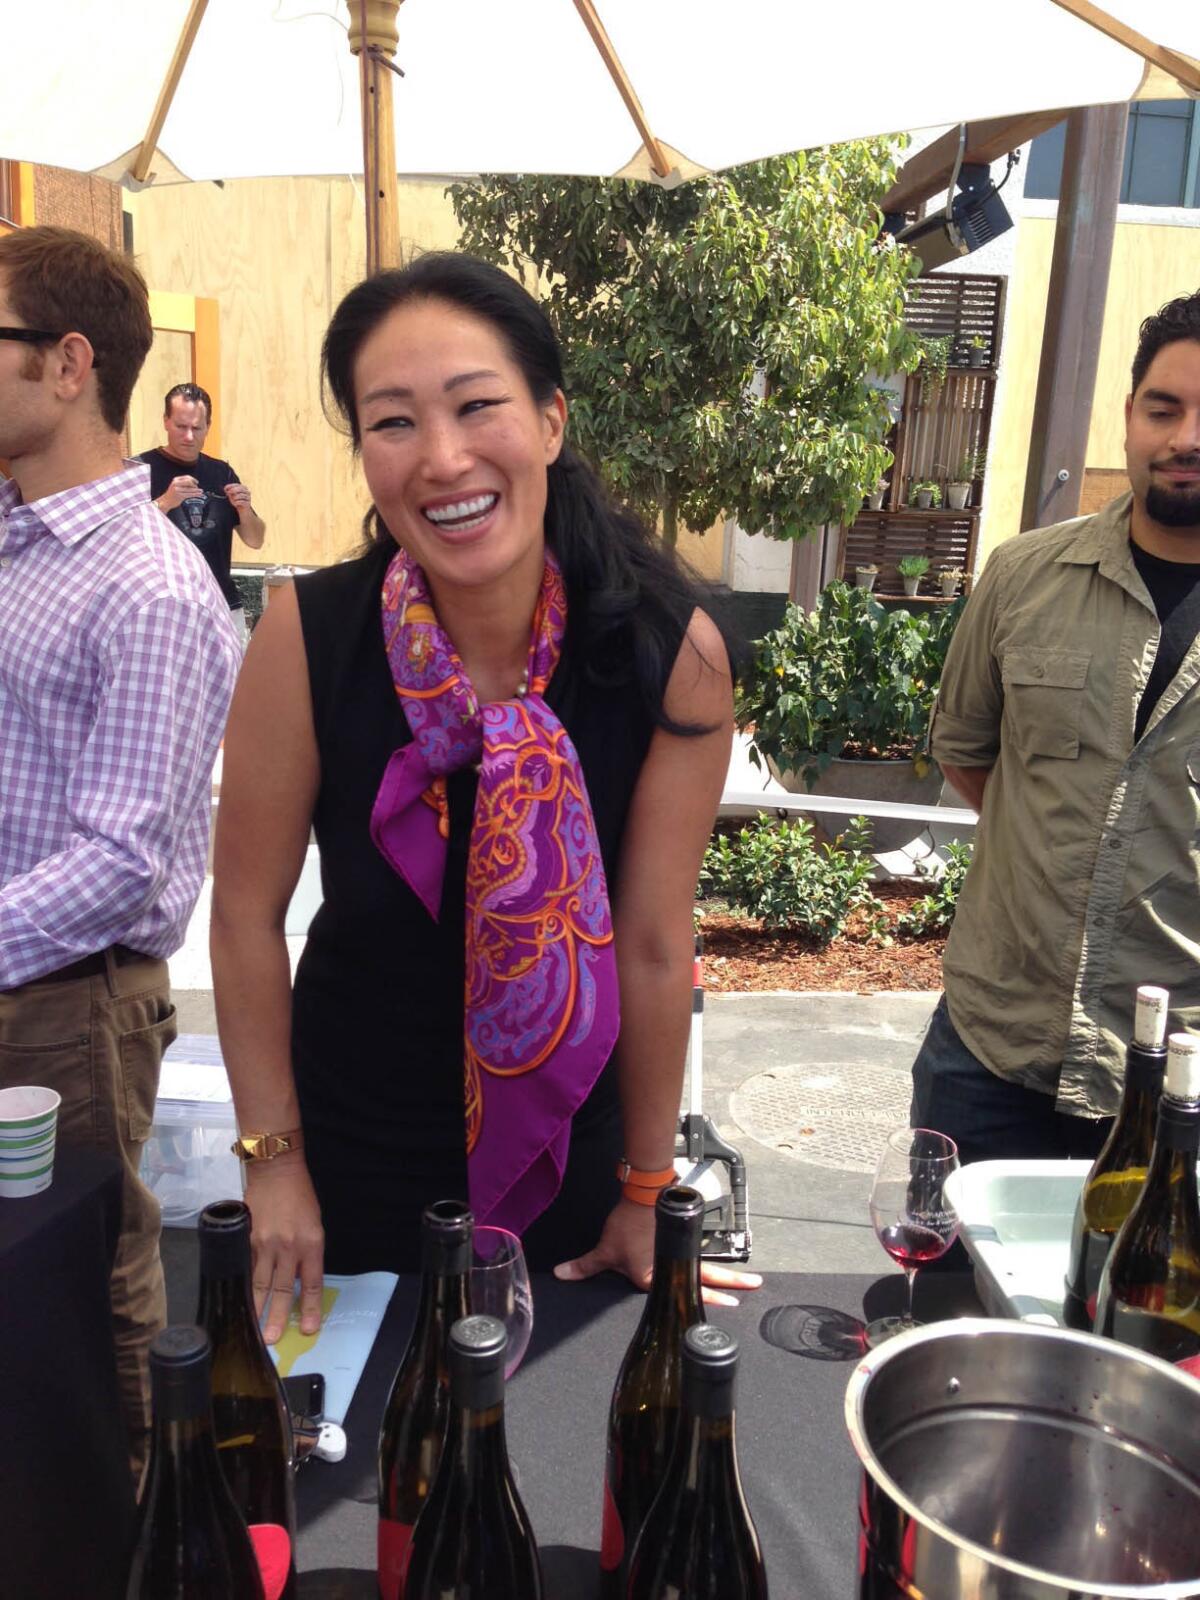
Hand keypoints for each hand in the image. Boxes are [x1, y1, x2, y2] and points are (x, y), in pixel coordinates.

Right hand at [158, 474, 199, 512]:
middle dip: (194, 485)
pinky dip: (196, 494)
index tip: (197, 482)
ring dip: (197, 490)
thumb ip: (183, 483)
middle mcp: (176, 484)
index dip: (193, 479)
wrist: (166, 501)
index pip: (187, 477)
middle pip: (189, 482)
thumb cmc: (172, 494)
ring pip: (190, 489)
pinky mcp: (180, 496)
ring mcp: (178, 490)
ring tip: (201, 491)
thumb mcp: (175, 485)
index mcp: (175, 480)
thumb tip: (194, 483)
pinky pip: (190, 494)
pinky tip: (200, 494)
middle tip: (197, 488)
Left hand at [224, 482, 252, 515]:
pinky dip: (237, 503)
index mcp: (243, 488)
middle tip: (228, 493)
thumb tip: (225, 489)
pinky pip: (242, 502)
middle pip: (240, 488)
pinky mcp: (248, 504)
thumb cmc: (237, 502)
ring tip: (233, 500)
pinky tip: (235, 504)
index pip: (237, 485)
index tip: (225, 488)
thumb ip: (229, 492)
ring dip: (235, 498)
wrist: (243, 511)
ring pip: (241, 495)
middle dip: (233, 490)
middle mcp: (247, 492)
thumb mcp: (232, 496)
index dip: (231, 486)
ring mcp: (248, 498)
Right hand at [242, 1154, 325, 1342]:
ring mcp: (264, 1244)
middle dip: (278, 1317)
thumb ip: (307, 1254)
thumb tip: (297, 1281)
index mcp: (311, 1243)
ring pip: (258, 1283)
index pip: (311, 1284)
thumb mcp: (315, 1225)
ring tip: (252, 1328)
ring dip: (256, 1308)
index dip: (310, 1308)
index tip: (310, 1329)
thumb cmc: (300, 1197)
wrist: (276, 1171)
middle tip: (272, 1340)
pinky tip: (235, 1300)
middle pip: (282, 1290)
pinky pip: (243, 1267)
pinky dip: (240, 1285)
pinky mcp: (246, 1239)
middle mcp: (287, 1247)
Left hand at [553, 1197, 762, 1306]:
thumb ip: (584, 1266)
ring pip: (708, 1268)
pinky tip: (726, 1270)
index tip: (731, 1307)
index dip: (709, 1301)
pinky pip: (700, 1256)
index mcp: (656, 1278)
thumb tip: (561, 1275)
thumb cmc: (626, 1224)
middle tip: (755, 1287)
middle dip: (731, 1286)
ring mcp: (680, 1251)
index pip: (685, 1294)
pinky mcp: (681, 1238)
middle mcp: (673, 1267)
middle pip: (708, 1279)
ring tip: (752, 1281)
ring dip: (729, 1275)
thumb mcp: (604, 1250)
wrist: (641, 1194)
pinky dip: (714, 1265)